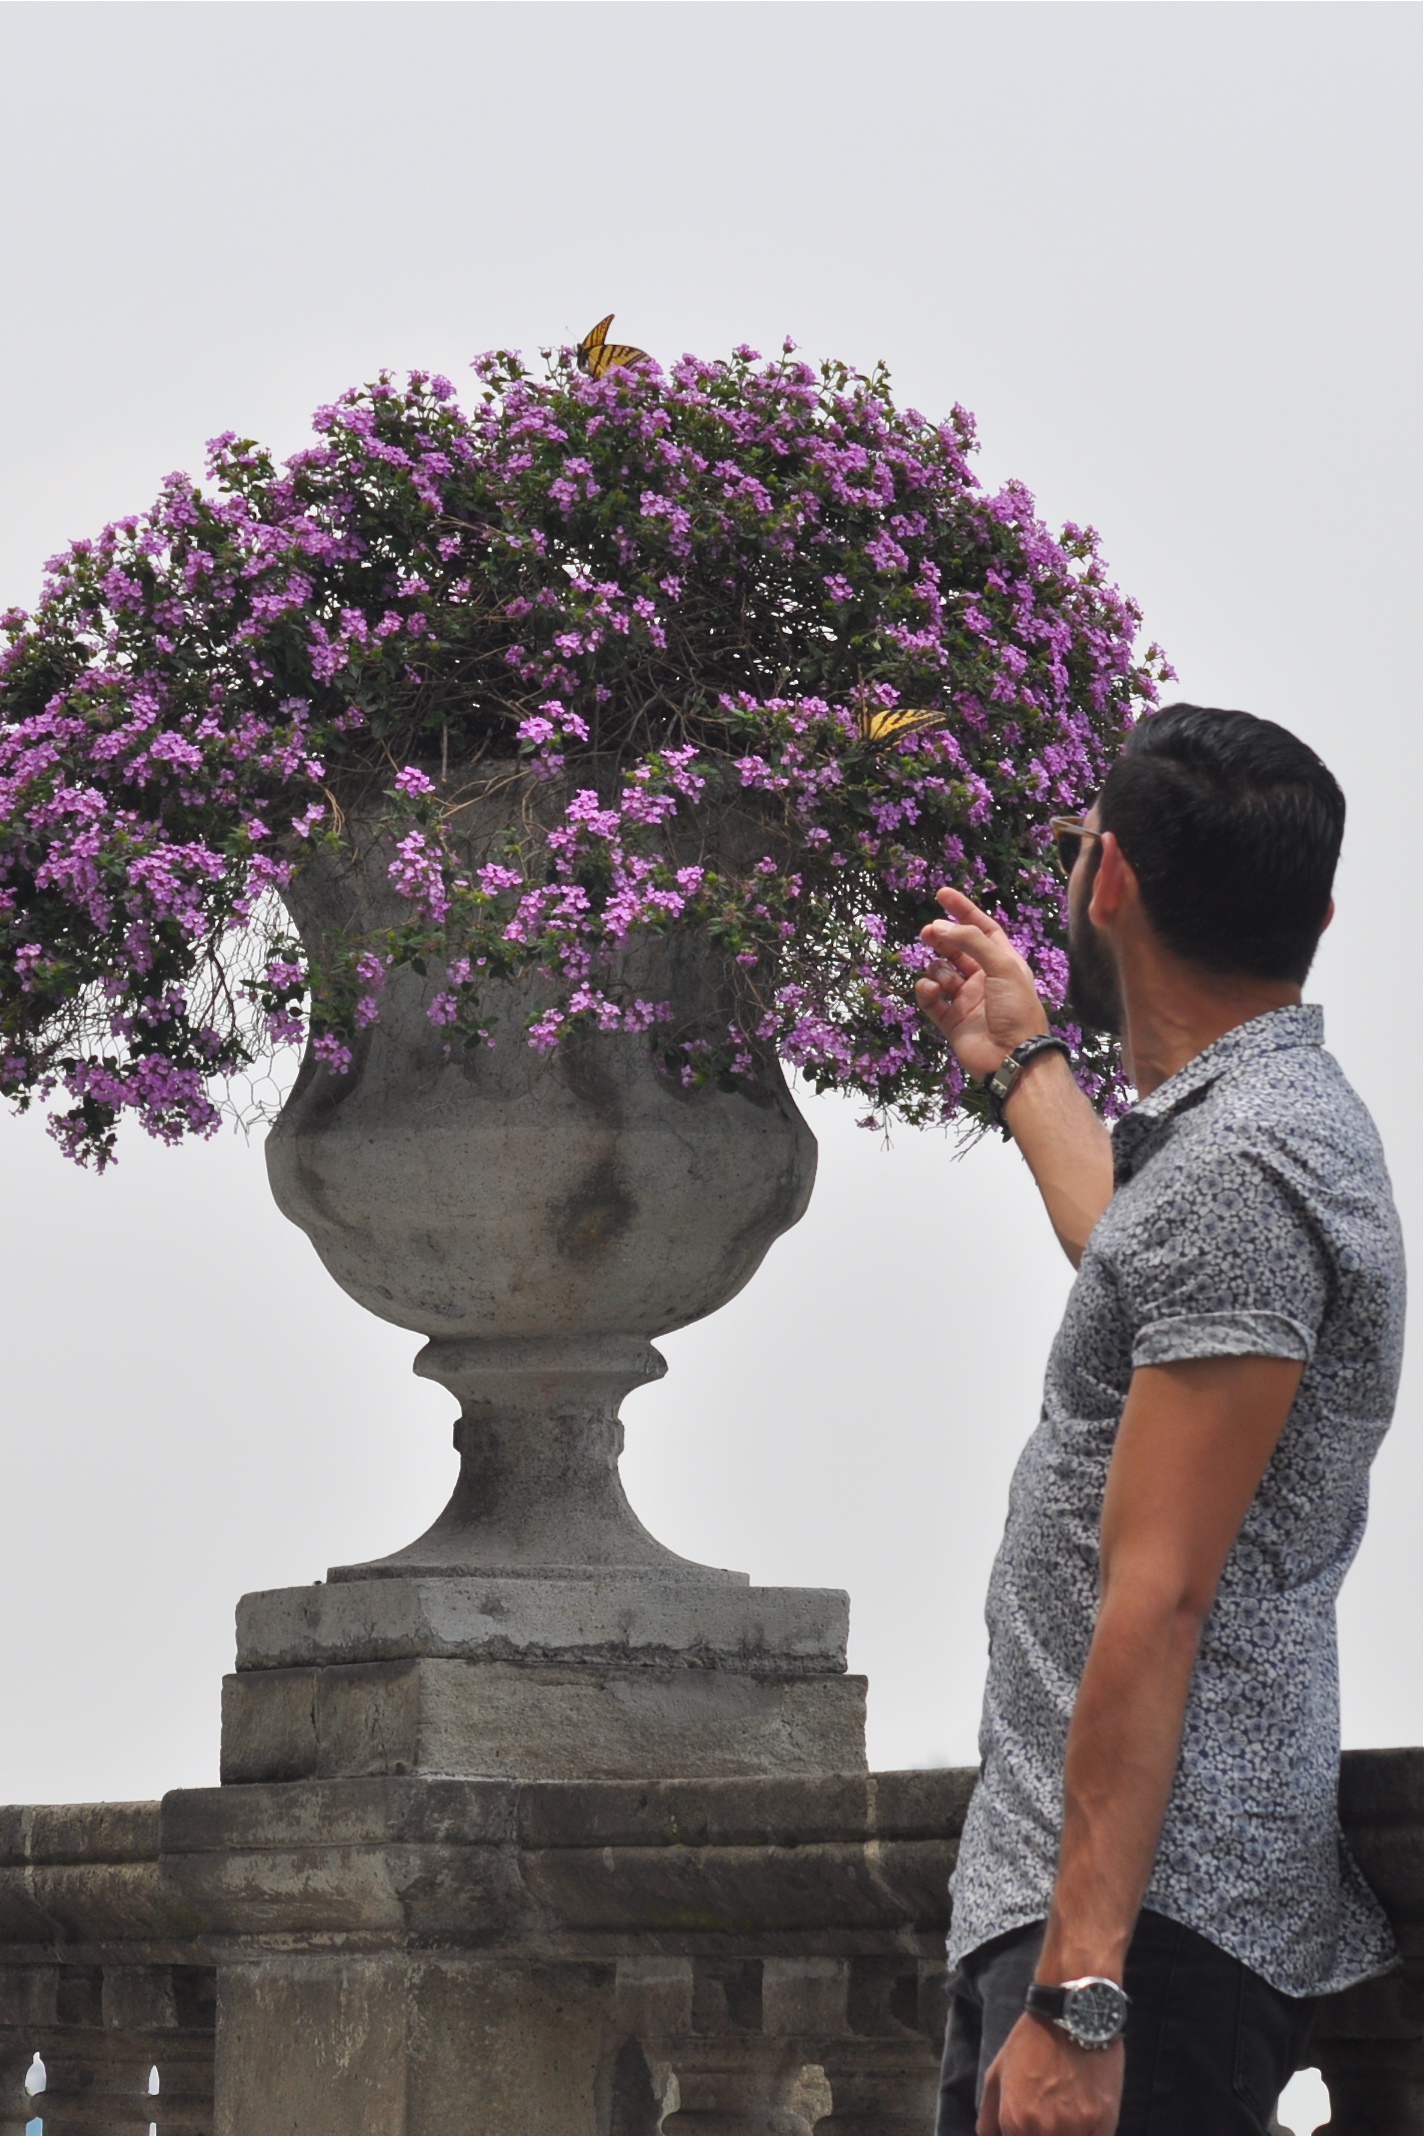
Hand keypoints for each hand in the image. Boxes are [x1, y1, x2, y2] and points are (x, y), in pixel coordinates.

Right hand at [915, 886, 1048, 1082]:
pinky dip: (927, 991)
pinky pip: (931, 999)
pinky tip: (932, 991)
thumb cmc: (1017, 1010)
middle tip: (927, 932)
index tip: (942, 895)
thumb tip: (940, 927)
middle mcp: (984, 978)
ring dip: (937, 969)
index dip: (963, 910)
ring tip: (943, 979)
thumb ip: (972, 942)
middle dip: (941, 938)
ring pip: (941, 972)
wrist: (1013, 1057)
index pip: (982, 928)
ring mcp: (966, 999)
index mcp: (1003, 962)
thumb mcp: (1002, 966)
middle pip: (957, 948)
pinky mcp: (951, 1020)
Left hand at [977, 2015, 1123, 2135]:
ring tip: (1068, 2113)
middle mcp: (1043, 2129)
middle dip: (1045, 2134)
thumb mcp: (997, 2073)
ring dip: (1068, 2133)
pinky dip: (1090, 2135)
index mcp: (1014, 2121)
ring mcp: (1075, 2127)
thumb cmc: (1032, 2041)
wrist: (1071, 2013)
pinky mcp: (1104, 2121)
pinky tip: (1087, 2121)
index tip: (1033, 2126)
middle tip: (1051, 2114)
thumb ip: (989, 2116)